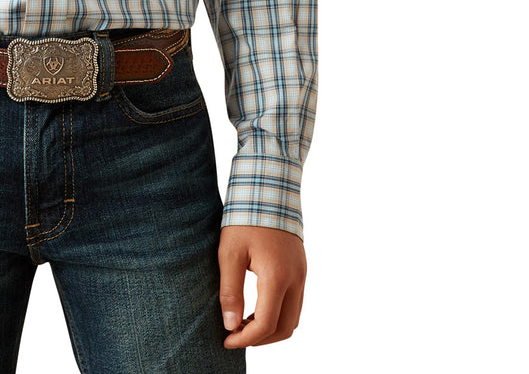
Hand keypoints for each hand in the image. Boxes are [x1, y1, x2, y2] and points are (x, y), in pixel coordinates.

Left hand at [218, 223, 305, 348]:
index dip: (245, 338)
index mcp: (277, 277)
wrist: (268, 187)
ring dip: (270, 328)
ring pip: (293, 318)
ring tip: (243, 323)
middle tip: (235, 335)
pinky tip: (256, 307)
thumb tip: (230, 325)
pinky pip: (295, 303)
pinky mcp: (301, 268)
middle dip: (260, 339)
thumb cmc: (245, 217)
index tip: (227, 340)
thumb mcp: (230, 252)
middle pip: (285, 328)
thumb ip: (230, 290)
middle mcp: (296, 279)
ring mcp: (301, 274)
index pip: (266, 324)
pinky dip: (278, 314)